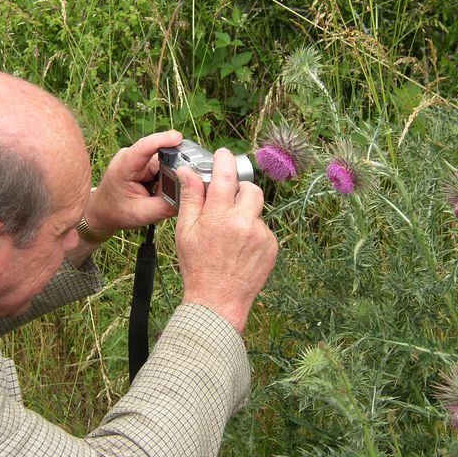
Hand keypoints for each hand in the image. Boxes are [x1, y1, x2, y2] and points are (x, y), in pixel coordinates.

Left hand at [83, 130, 182, 235]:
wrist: (103, 212)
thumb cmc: (117, 212)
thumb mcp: (142, 214)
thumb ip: (166, 206)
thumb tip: (188, 198)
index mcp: (124, 166)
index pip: (144, 147)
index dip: (162, 140)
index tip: (178, 138)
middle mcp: (132, 156)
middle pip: (163, 156)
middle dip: (175, 172)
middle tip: (176, 192)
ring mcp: (139, 158)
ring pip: (166, 163)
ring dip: (170, 179)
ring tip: (159, 196)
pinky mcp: (145, 163)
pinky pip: (164, 167)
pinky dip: (167, 180)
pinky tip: (158, 192)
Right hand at [175, 148, 277, 333]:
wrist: (218, 302)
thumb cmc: (197, 267)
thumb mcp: (185, 231)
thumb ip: (191, 198)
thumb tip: (188, 171)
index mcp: (219, 217)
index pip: (225, 176)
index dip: (224, 160)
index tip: (223, 154)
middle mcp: (244, 222)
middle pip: (250, 189)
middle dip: (239, 191)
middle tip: (226, 203)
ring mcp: (261, 235)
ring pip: (257, 210)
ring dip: (245, 213)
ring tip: (230, 234)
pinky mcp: (272, 246)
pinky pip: (264, 228)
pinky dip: (253, 232)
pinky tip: (240, 249)